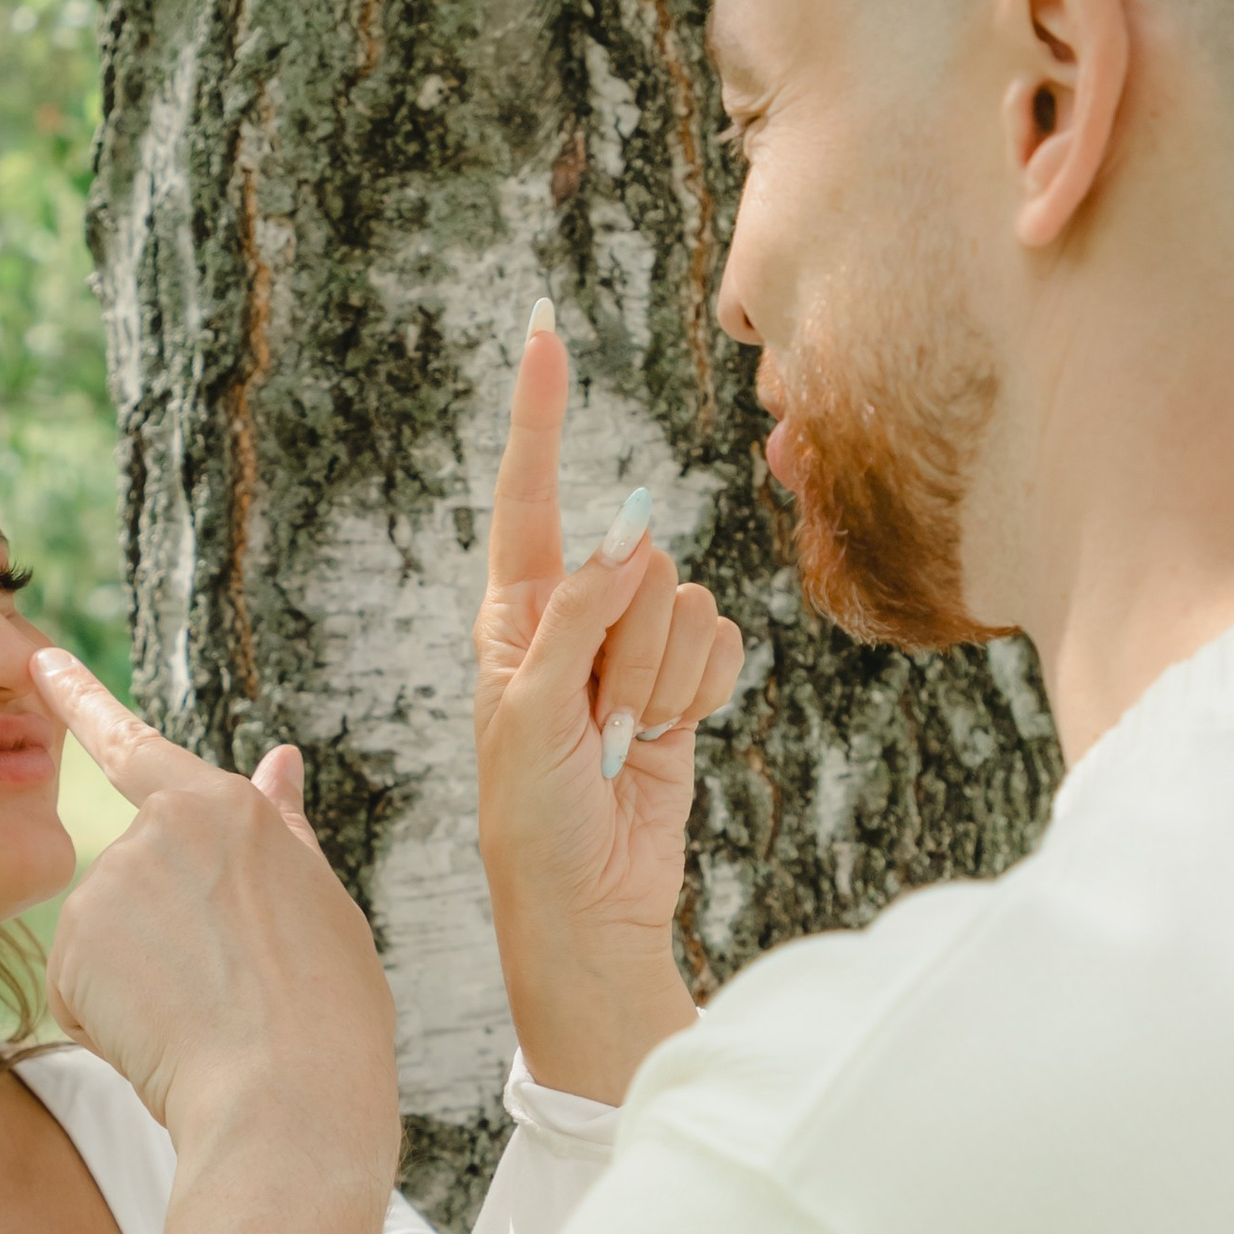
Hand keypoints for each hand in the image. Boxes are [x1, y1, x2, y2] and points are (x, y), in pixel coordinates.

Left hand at [30, 653, 399, 1192]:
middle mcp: (157, 830)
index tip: (38, 661)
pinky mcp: (73, 947)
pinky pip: (81, 990)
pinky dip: (111, 1022)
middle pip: (135, 882)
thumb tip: (278, 761)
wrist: (287, 1097)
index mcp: (227, 809)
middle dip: (160, 937)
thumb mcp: (322, 904)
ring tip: (204, 1018)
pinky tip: (164, 1039)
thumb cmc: (326, 1012)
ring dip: (139, 981)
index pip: (137, 746)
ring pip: (108, 940)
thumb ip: (280, 831)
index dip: (82, 701)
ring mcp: (108, 885)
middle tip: (226, 990)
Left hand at [475, 305, 745, 1101]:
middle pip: (638, 564)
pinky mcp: (683, 685)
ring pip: (686, 606)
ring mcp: (631, 652)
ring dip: (663, 683)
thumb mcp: (529, 718)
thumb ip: (576, 619)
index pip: (530, 496)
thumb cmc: (534, 820)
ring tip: (621, 741)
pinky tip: (668, 737)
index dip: (539, 414)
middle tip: (594, 723)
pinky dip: (704, 693)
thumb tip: (630, 539)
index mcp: (511, 616)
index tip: (543, 329)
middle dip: (628, 647)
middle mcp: (572, 619)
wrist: (590, 905)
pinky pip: (722, 646)